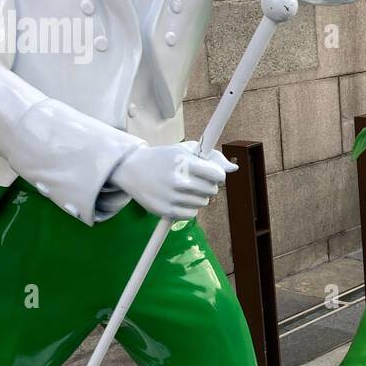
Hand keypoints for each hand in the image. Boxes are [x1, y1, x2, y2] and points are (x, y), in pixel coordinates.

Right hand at [112, 142, 237, 220]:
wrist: (132, 169)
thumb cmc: (163, 158)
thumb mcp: (185, 150)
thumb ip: (211, 157)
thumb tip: (234, 168)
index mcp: (184, 163)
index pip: (217, 175)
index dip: (218, 175)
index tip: (212, 174)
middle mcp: (178, 181)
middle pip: (212, 190)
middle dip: (208, 185)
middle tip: (196, 181)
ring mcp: (172, 197)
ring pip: (203, 202)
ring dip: (199, 197)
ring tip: (185, 189)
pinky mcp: (166, 211)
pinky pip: (192, 214)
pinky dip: (189, 208)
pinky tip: (179, 199)